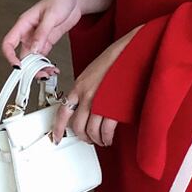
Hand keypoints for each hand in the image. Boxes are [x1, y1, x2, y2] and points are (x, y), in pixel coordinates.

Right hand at [1, 0, 87, 79]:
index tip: (18, 66)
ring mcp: (38, 38)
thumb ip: (42, 32)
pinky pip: (43, 57)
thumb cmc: (61, 0)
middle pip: (22, 55)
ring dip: (39, 68)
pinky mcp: (47, 42)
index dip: (10, 56)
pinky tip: (53, 69)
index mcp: (24, 24)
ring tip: (50, 73)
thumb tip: (34, 49)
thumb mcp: (51, 15)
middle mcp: (28, 33)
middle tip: (41, 75)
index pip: (9, 42)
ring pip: (33, 58)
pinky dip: (46, 65)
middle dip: (29, 67)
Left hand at [51, 24, 142, 146]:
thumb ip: (87, 88)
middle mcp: (87, 95)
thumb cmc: (118, 58)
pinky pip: (106, 131)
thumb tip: (85, 104)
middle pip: (77, 126)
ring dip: (95, 139)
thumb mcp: (95, 71)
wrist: (134, 52)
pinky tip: (109, 137)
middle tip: (87, 138)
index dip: (58, 128)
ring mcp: (100, 103)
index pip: (62, 112)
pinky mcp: (114, 109)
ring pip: (91, 131)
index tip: (57, 136)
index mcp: (80, 85)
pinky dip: (107, 138)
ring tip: (101, 139)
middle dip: (82, 136)